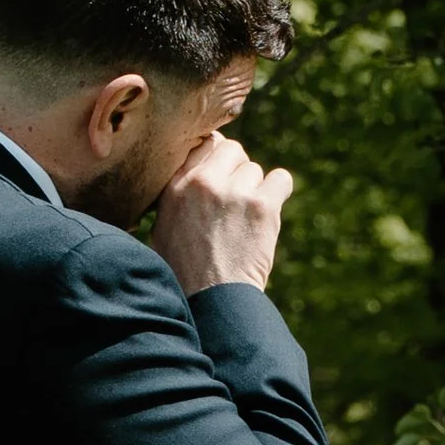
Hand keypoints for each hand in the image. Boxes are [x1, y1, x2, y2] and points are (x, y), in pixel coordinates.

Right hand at [149, 133, 292, 295]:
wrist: (211, 300)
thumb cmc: (185, 272)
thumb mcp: (164, 227)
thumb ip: (177, 194)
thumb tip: (193, 173)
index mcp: (175, 185)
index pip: (204, 144)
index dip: (216, 158)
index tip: (221, 175)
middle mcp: (203, 182)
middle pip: (232, 150)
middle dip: (236, 170)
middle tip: (235, 200)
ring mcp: (234, 192)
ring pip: (255, 170)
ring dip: (254, 190)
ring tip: (245, 220)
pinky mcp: (262, 206)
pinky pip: (281, 179)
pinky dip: (279, 192)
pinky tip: (269, 213)